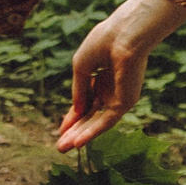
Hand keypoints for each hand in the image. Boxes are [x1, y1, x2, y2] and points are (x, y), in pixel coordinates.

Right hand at [55, 0, 185, 150]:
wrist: (124, 35)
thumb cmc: (102, 44)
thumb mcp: (81, 67)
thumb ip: (78, 90)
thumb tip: (77, 111)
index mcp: (102, 77)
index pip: (86, 100)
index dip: (73, 115)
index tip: (61, 129)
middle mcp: (111, 89)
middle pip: (90, 115)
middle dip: (74, 130)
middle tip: (60, 146)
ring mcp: (119, 96)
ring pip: (96, 122)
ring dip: (80, 135)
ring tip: (63, 148)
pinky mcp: (125, 102)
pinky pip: (106, 121)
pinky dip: (91, 132)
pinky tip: (77, 142)